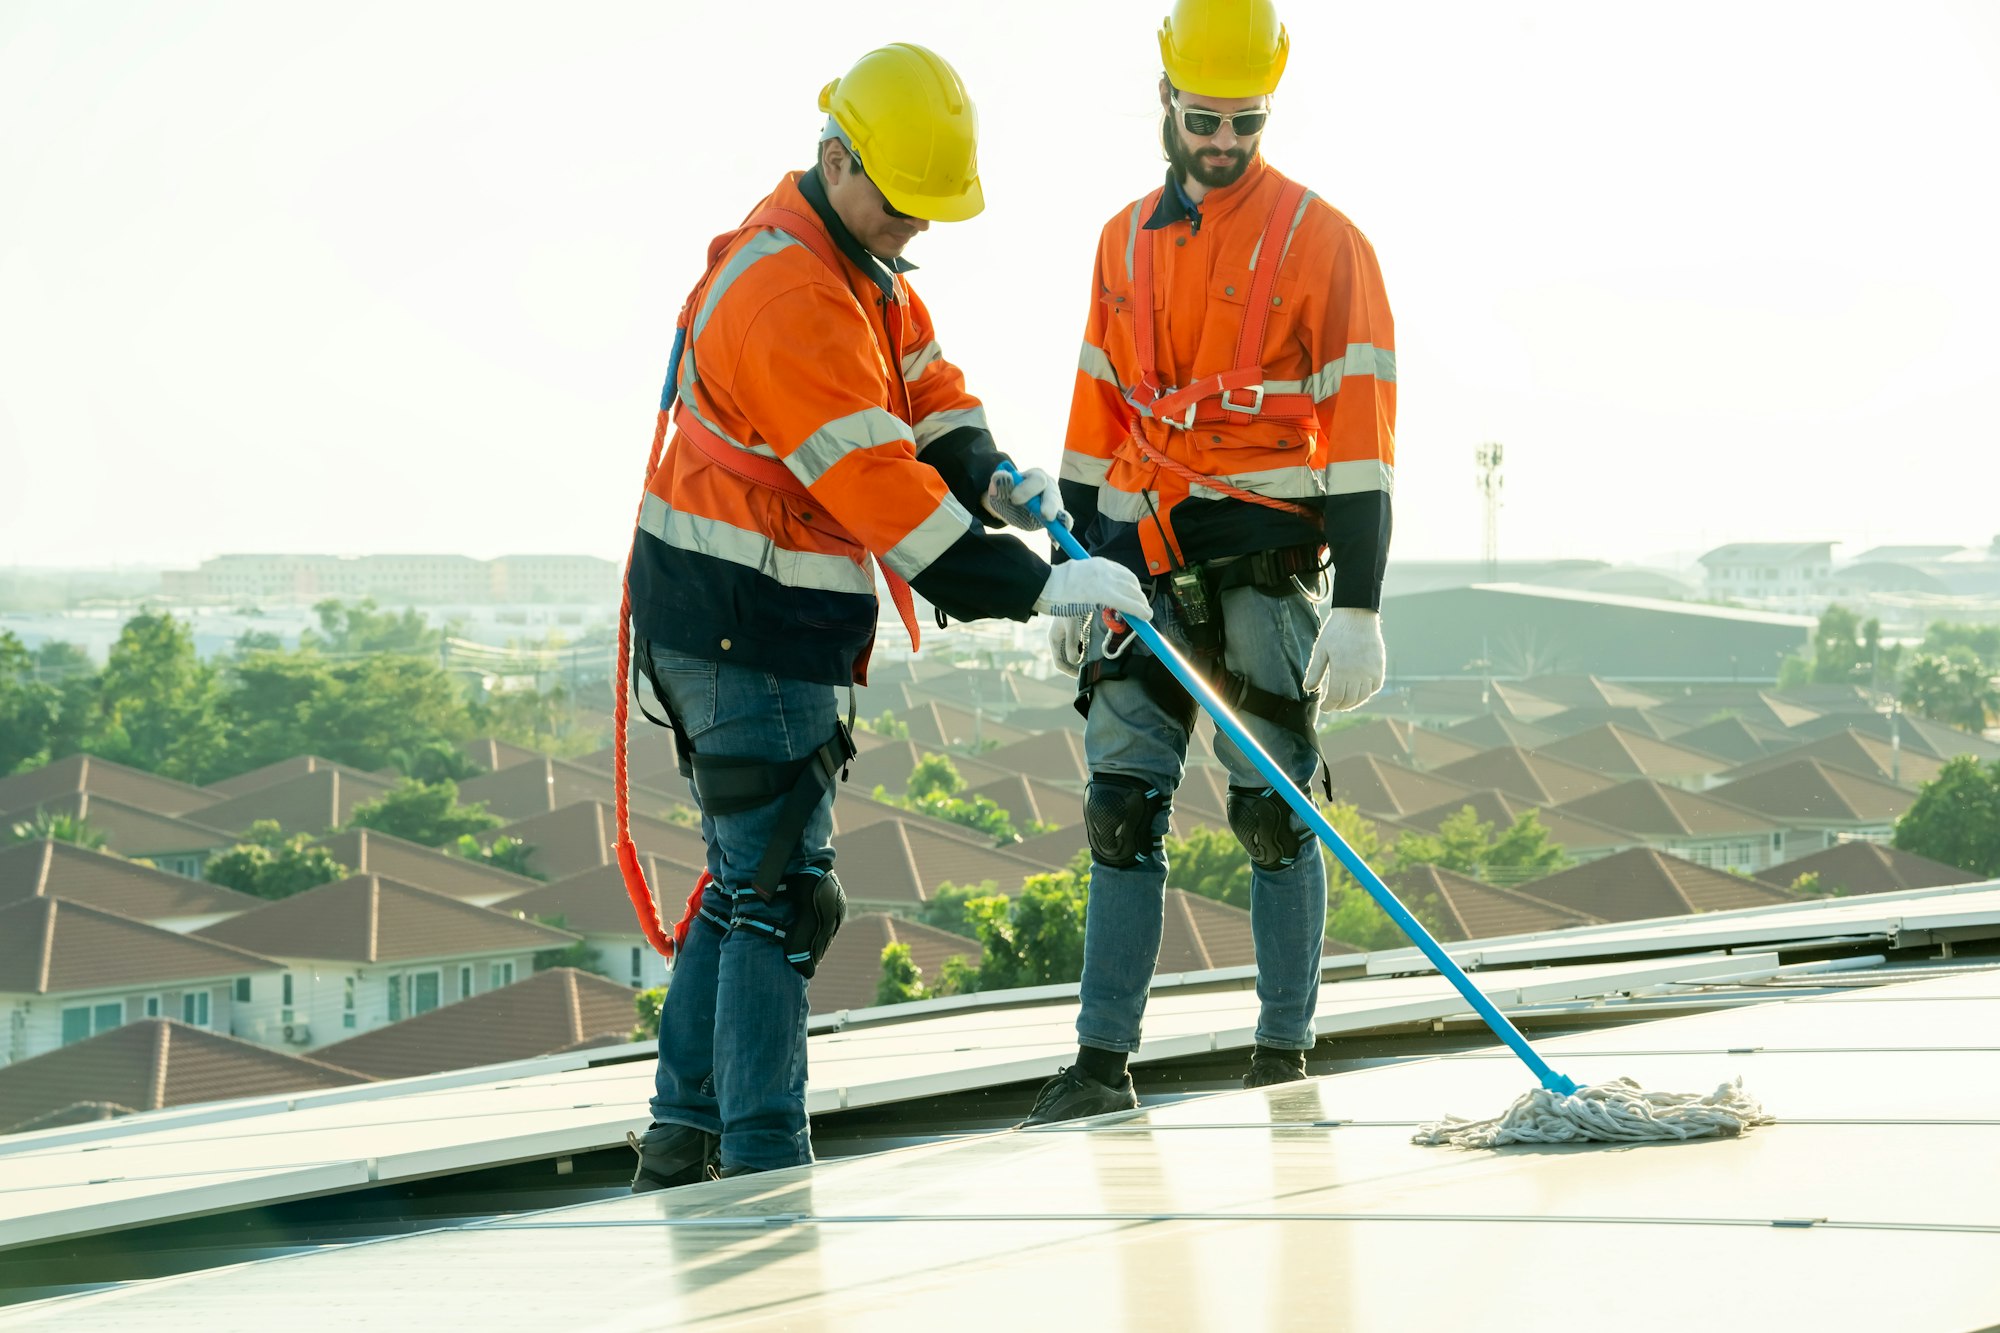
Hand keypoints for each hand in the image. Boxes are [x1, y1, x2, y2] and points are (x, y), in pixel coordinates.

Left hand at [984, 467, 1067, 531]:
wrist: (1010, 503)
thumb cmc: (1007, 492)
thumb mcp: (1000, 488)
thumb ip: (1000, 483)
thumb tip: (1001, 477)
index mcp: (1036, 476)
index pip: (1037, 480)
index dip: (1027, 489)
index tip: (1014, 499)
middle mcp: (1049, 487)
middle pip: (1052, 495)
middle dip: (1050, 505)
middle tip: (1046, 515)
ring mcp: (1055, 501)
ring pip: (1059, 509)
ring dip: (1061, 519)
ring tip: (1063, 526)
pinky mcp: (1056, 516)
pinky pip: (1061, 524)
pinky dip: (1059, 532)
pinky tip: (1055, 541)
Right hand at [1033, 557, 1152, 621]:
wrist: (1044, 584)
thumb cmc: (1053, 584)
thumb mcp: (1076, 575)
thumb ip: (1089, 580)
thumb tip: (1095, 592)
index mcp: (1098, 563)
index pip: (1124, 573)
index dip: (1132, 586)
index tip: (1135, 595)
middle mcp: (1105, 569)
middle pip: (1131, 582)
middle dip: (1139, 596)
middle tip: (1142, 607)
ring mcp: (1105, 581)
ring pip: (1132, 593)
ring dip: (1141, 604)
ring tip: (1145, 615)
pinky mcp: (1103, 594)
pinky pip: (1128, 604)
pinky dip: (1140, 610)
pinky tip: (1145, 617)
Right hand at [1046, 612, 1089, 676]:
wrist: (1072, 592)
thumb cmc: (1069, 608)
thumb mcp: (1071, 627)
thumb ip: (1072, 644)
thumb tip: (1075, 660)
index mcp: (1054, 640)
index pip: (1059, 663)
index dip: (1070, 672)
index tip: (1081, 677)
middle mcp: (1057, 639)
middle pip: (1064, 660)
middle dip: (1075, 668)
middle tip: (1088, 673)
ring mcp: (1063, 635)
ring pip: (1070, 654)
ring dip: (1078, 661)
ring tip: (1090, 665)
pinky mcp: (1070, 631)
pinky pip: (1075, 646)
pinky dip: (1081, 652)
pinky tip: (1089, 652)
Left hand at [1304, 607, 1384, 710]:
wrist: (1357, 615)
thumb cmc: (1336, 631)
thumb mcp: (1321, 649)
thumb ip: (1315, 671)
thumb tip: (1309, 689)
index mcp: (1342, 670)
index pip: (1336, 697)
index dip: (1329, 705)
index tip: (1324, 707)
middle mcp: (1358, 674)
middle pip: (1350, 700)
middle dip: (1339, 706)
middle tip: (1332, 706)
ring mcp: (1371, 671)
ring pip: (1363, 696)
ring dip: (1353, 703)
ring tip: (1344, 703)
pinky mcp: (1379, 667)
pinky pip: (1375, 687)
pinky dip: (1367, 693)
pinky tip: (1359, 692)